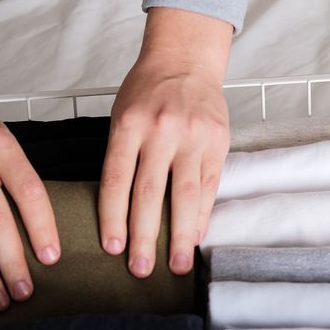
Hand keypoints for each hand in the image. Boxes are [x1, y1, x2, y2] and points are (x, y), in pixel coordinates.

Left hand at [101, 8, 232, 276]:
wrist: (186, 59)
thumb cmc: (147, 92)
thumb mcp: (122, 116)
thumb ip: (123, 157)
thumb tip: (121, 213)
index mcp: (129, 124)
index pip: (117, 179)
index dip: (113, 217)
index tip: (112, 248)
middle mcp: (161, 131)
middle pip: (150, 193)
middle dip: (144, 237)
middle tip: (140, 269)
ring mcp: (193, 137)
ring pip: (184, 195)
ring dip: (179, 235)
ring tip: (177, 265)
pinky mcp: (217, 142)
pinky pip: (208, 187)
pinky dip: (201, 215)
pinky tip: (195, 237)